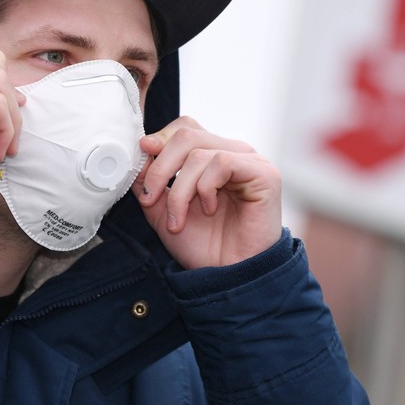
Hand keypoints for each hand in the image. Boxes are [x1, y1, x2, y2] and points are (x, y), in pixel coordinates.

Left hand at [132, 116, 282, 269]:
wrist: (229, 277)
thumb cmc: (203, 246)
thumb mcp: (162, 210)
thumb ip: (149, 180)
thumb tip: (139, 149)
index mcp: (211, 156)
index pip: (184, 128)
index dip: (160, 139)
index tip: (142, 158)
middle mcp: (231, 153)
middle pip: (186, 135)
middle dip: (160, 168)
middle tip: (150, 198)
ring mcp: (249, 161)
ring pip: (199, 152)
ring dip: (179, 190)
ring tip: (178, 219)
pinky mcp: (264, 173)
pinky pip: (222, 163)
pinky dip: (205, 188)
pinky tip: (210, 209)